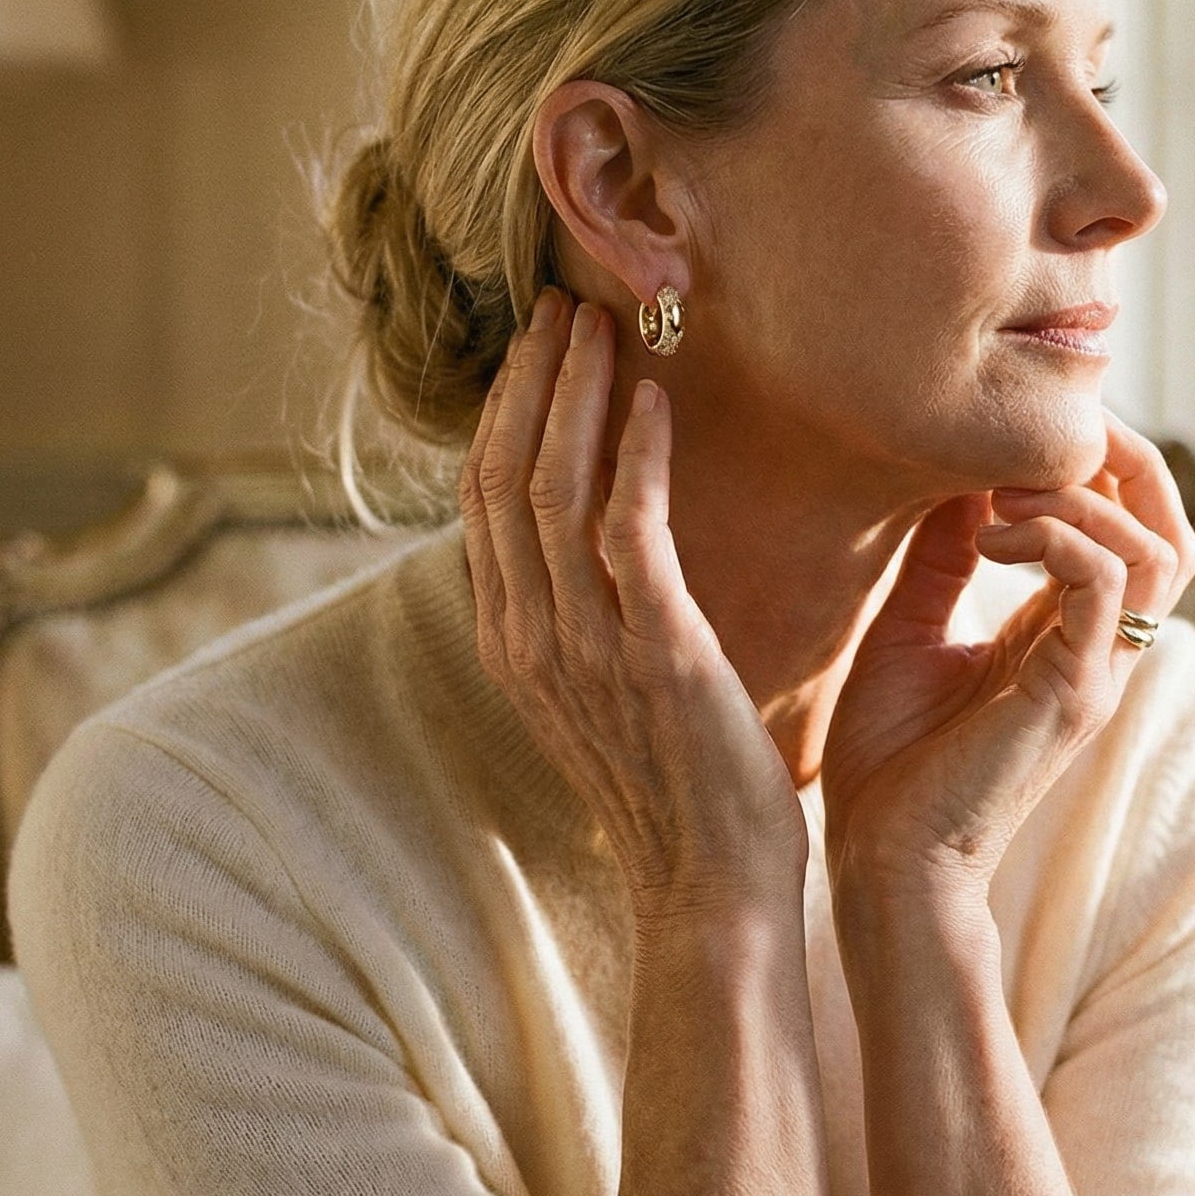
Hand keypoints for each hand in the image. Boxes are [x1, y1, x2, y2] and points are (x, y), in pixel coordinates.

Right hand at [459, 287, 809, 937]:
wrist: (709, 891)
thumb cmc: (675, 789)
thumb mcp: (601, 694)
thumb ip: (580, 618)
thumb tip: (586, 548)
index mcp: (512, 643)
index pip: (485, 500)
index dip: (505, 412)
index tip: (534, 346)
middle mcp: (531, 638)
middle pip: (507, 477)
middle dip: (530, 381)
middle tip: (561, 305)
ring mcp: (585, 648)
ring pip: (556, 490)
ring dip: (576, 396)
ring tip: (605, 325)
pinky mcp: (655, 655)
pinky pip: (631, 532)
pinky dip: (636, 456)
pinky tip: (655, 400)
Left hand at [819, 411, 1194, 919]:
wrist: (883, 861)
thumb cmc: (892, 760)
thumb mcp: (911, 628)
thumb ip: (943, 556)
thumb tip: (958, 478)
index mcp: (1069, 633)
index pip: (1130, 524)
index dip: (1094, 462)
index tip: (1015, 436)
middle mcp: (1101, 650)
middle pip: (1171, 528)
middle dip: (1120, 459)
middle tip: (1042, 436)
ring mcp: (1097, 673)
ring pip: (1156, 549)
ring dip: (1083, 497)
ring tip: (1001, 498)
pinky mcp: (1074, 694)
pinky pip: (1106, 585)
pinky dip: (1057, 538)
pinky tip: (990, 540)